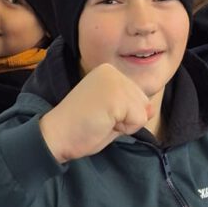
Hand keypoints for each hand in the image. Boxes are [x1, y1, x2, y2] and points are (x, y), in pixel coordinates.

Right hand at [38, 64, 153, 163]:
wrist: (56, 135)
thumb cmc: (81, 127)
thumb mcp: (112, 114)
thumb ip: (131, 109)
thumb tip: (151, 109)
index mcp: (108, 72)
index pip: (137, 96)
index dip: (123, 114)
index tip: (98, 113)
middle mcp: (112, 72)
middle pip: (142, 101)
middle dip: (126, 118)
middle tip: (99, 119)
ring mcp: (114, 82)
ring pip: (142, 111)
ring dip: (125, 124)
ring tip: (101, 121)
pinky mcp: (116, 96)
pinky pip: (138, 120)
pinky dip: (124, 129)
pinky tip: (103, 123)